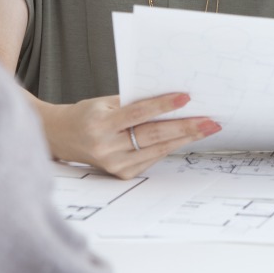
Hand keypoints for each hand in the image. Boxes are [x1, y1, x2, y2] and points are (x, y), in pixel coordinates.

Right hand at [41, 93, 221, 178]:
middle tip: (210, 121)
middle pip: (153, 136)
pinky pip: (152, 158)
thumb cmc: (87, 115)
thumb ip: (133, 102)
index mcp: (100, 124)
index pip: (137, 114)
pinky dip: (169, 147)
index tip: (186, 98)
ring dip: (184, 138)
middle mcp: (106, 147)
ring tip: (206, 128)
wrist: (63, 139)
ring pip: (157, 149)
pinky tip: (184, 138)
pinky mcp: (122, 175)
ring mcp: (114, 165)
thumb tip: (170, 101)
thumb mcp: (104, 103)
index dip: (163, 106)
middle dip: (185, 128)